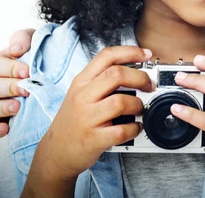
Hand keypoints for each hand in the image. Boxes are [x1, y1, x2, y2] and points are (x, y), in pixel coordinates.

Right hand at [0, 28, 34, 137]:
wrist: (45, 70)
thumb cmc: (35, 55)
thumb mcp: (31, 41)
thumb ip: (23, 39)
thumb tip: (18, 49)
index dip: (10, 69)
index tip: (27, 72)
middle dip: (8, 88)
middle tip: (25, 90)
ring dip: (0, 108)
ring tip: (16, 107)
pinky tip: (5, 128)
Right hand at [29, 45, 152, 184]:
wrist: (55, 153)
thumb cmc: (74, 120)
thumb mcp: (80, 93)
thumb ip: (103, 79)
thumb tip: (137, 69)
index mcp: (81, 81)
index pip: (107, 56)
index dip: (130, 51)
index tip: (147, 54)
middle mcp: (82, 97)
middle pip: (116, 74)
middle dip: (140, 77)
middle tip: (149, 85)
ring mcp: (87, 118)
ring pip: (120, 102)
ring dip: (137, 104)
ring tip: (139, 109)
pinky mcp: (93, 140)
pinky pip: (120, 130)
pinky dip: (134, 128)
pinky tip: (135, 128)